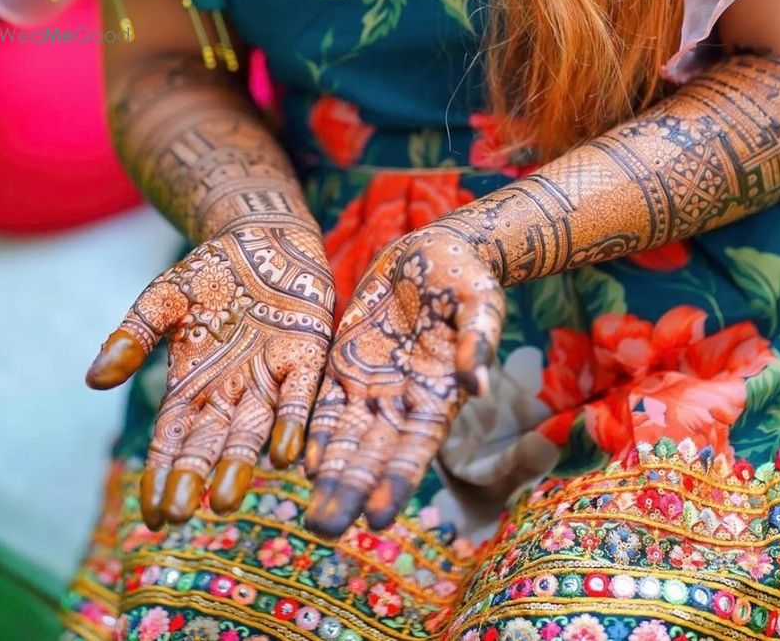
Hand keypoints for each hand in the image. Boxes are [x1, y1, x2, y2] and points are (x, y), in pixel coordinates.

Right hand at [85, 221, 333, 528]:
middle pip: (210, 443)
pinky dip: (290, 423)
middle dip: (196, 478)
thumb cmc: (209, 272)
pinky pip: (298, 396)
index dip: (161, 476)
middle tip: (183, 513)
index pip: (172, 441)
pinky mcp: (306, 356)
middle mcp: (230, 392)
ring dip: (242, 464)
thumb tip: (94, 379)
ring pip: (254, 430)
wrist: (262, 235)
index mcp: (192, 385)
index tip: (152, 515)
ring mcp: (269, 377)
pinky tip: (285, 453)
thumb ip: (133, 336)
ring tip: (229, 500)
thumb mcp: (162, 298)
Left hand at [302, 226, 504, 538]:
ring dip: (329, 474)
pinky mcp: (345, 361)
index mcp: (438, 392)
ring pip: (346, 438)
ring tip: (311, 516)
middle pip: (373, 453)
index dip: (396, 479)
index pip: (415, 446)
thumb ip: (478, 338)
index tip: (378, 514)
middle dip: (350, 490)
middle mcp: (402, 399)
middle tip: (325, 529)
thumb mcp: (480, 300)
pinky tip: (299, 462)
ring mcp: (371, 383)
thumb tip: (476, 382)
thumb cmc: (464, 277)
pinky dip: (315, 432)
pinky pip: (325, 403)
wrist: (431, 250)